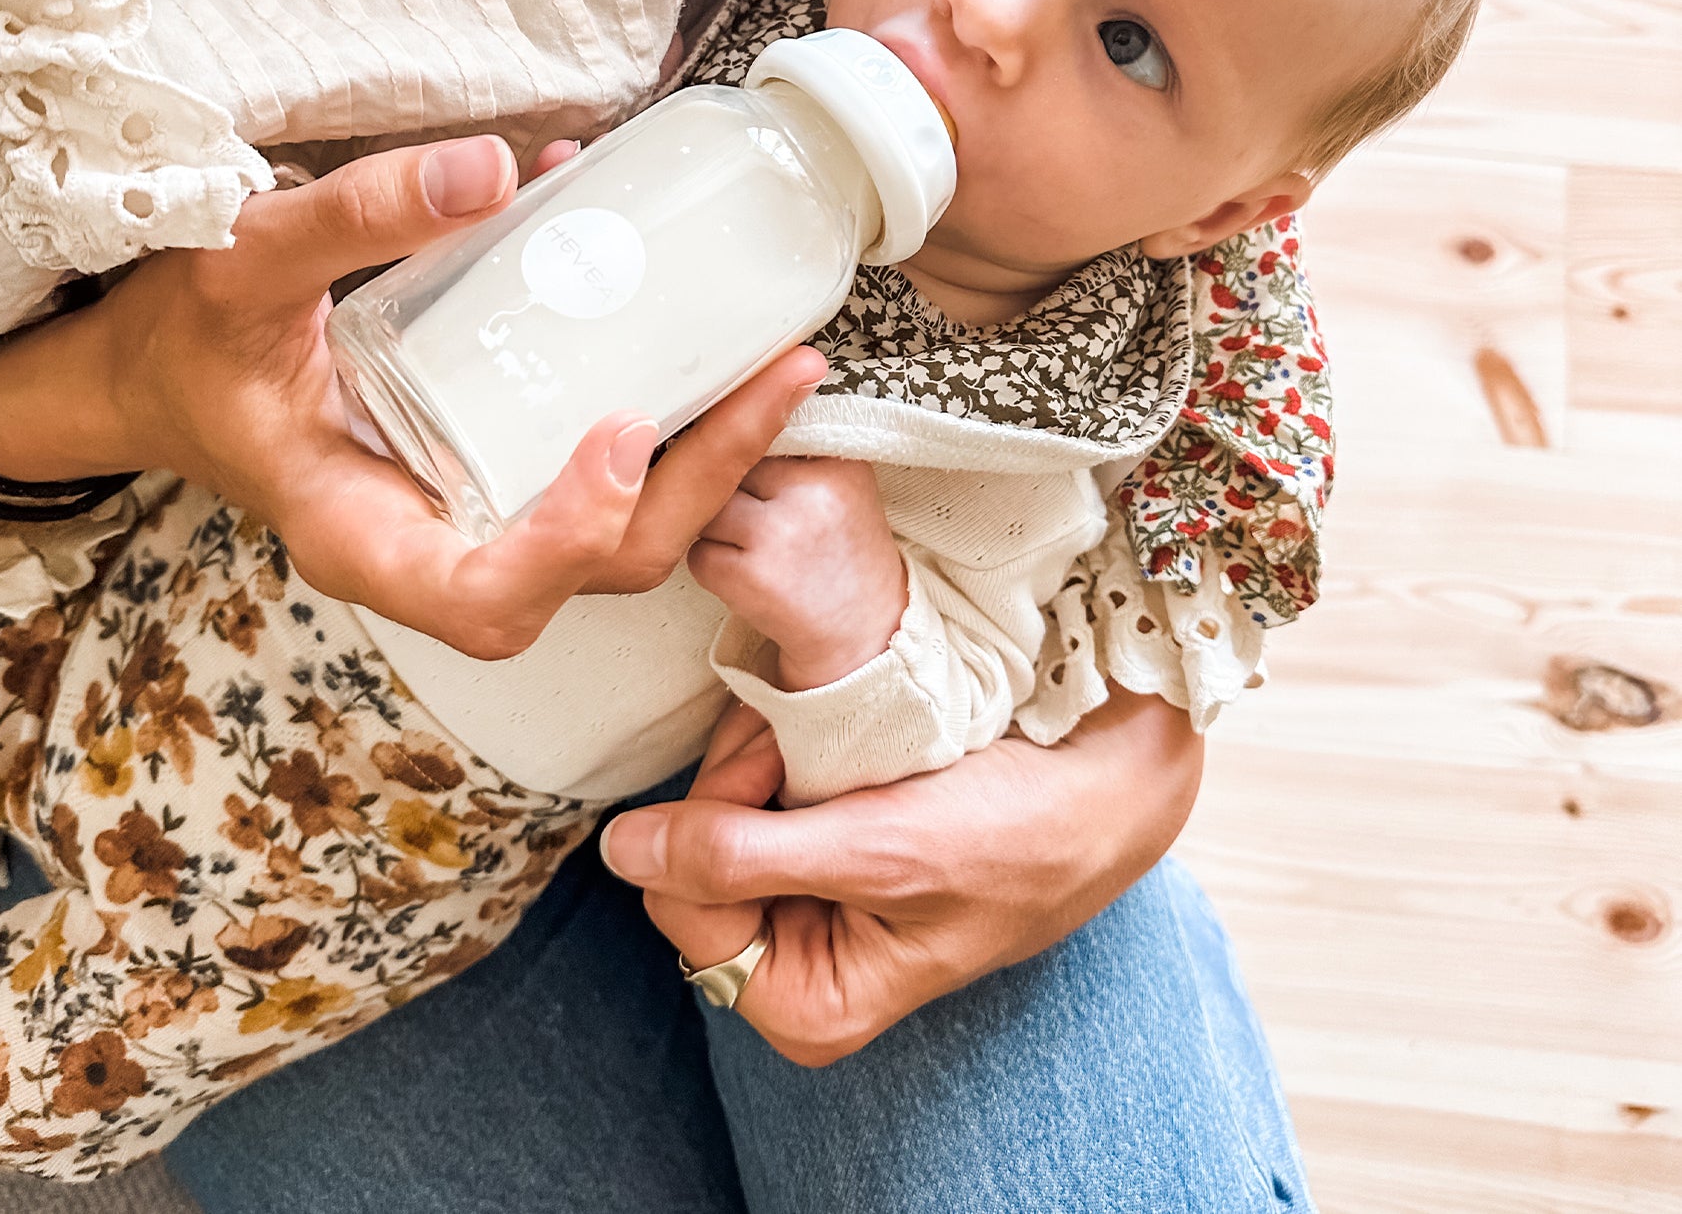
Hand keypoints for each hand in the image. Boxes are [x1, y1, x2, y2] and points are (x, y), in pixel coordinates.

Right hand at [0, 137, 826, 658]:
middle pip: (595, 568)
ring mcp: (476, 519)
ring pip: (622, 534)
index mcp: (360, 533)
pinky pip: (605, 475)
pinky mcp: (501, 476)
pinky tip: (702, 331)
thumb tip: (492, 168)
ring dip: (712, 457)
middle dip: (701, 483)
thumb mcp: (242, 266)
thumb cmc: (188, 345)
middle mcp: (435, 546)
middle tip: (777, 375)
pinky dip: (671, 417)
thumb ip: (352, 216)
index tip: (624, 433)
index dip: (570, 537)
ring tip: (781, 361)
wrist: (163, 378)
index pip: (487, 596)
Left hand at [600, 682, 1202, 1064]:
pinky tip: (835, 726)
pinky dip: (787, 742)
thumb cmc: (1017, 837)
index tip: (782, 760)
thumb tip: (622, 854)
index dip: (714, 820)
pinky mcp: (829, 845)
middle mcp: (799, 962)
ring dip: (764, 748)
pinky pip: (763, 789)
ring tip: (833, 723)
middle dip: (742, 777)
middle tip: (807, 726)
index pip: (683, 905)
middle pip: (693, 856)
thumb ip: (741, 859)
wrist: (1104, 782)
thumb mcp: (879, 852)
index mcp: (807, 1004)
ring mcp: (811, 900)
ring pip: (723, 811)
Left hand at [688, 457, 905, 689]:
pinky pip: (699, 554)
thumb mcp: (844, 489)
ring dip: (717, 531)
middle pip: (731, 468)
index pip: (762, 436)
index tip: (768, 488)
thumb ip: (797, 454)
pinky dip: (713, 569)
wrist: (864, 639)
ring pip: (707, 508)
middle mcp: (811, 493)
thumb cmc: (844, 558)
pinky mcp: (749, 577)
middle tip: (762, 526)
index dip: (755, 463)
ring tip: (754, 552)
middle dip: (733, 494)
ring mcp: (778, 535)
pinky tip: (749, 581)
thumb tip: (727, 424)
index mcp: (838, 464)